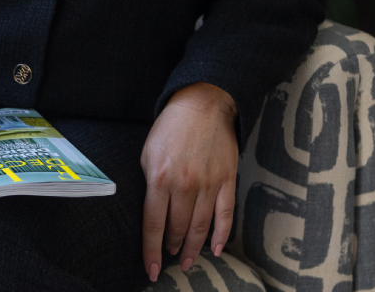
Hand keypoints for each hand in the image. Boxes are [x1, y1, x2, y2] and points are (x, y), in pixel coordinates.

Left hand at [140, 83, 238, 282]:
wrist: (202, 104)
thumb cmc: (170, 127)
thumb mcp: (147, 151)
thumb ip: (149, 182)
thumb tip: (152, 211)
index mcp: (159, 177)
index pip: (153, 224)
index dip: (152, 251)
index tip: (151, 269)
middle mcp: (184, 185)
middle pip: (177, 229)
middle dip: (172, 247)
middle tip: (171, 258)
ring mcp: (208, 184)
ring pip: (200, 228)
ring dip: (193, 248)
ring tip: (187, 260)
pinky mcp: (227, 181)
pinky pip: (225, 216)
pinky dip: (220, 236)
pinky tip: (215, 249)